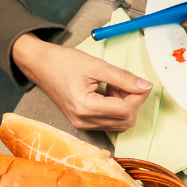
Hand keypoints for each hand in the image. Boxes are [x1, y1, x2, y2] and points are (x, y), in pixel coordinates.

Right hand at [12, 34, 151, 130]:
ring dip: (124, 105)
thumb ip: (123, 78)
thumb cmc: (63, 62)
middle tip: (121, 83)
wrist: (40, 65)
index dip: (138, 96)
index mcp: (85, 107)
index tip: (141, 83)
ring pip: (120, 123)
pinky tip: (106, 93)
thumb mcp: (96, 65)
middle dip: (132, 101)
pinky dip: (115, 109)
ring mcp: (83, 125)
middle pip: (126, 120)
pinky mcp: (84, 123)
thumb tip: (146, 86)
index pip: (126, 110)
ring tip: (111, 86)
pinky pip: (110, 122)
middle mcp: (84, 121)